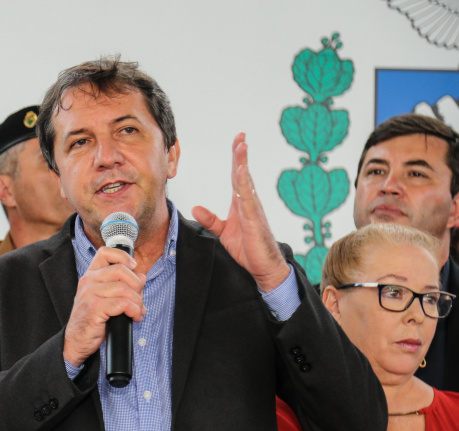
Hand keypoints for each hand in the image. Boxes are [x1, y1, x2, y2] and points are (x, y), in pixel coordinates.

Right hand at [63, 247, 145, 366]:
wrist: (75, 341)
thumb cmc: (91, 320)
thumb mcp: (105, 298)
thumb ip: (121, 285)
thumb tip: (141, 276)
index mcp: (90, 276)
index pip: (105, 253)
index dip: (123, 256)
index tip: (134, 266)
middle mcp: (88, 281)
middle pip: (120, 270)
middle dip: (137, 284)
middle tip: (139, 297)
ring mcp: (90, 294)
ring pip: (124, 288)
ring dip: (137, 301)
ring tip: (138, 310)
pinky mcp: (95, 309)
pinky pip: (122, 303)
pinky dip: (134, 310)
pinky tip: (134, 317)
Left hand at [191, 133, 288, 291]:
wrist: (264, 267)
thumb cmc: (248, 248)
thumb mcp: (223, 232)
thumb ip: (211, 219)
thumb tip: (195, 208)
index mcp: (240, 203)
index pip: (236, 176)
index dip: (236, 159)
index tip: (237, 141)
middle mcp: (248, 202)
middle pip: (242, 173)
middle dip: (241, 154)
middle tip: (240, 135)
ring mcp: (253, 209)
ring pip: (246, 182)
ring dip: (243, 163)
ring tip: (241, 146)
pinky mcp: (254, 219)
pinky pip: (248, 198)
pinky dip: (244, 184)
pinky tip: (241, 172)